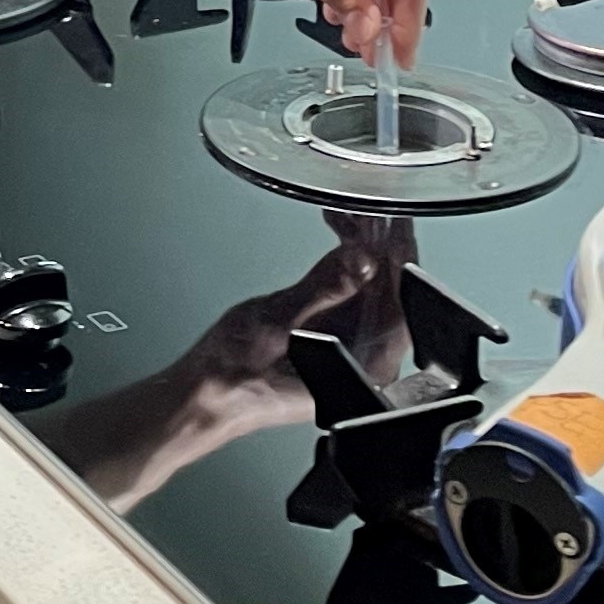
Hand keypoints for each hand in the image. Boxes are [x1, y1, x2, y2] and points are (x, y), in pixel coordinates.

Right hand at [49, 214, 413, 505]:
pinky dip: (346, 263)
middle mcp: (366, 361)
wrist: (202, 396)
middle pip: (391, 290)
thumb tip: (360, 259)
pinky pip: (351, 294)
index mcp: (366, 366)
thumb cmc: (233, 379)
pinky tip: (339, 239)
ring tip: (348, 214)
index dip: (399, 253)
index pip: (402, 300)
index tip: (394, 219)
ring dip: (363, 248)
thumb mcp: (277, 323)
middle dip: (380, 244)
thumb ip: (323, 288)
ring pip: (373, 288)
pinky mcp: (332, 338)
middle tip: (367, 207)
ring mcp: (350, 348)